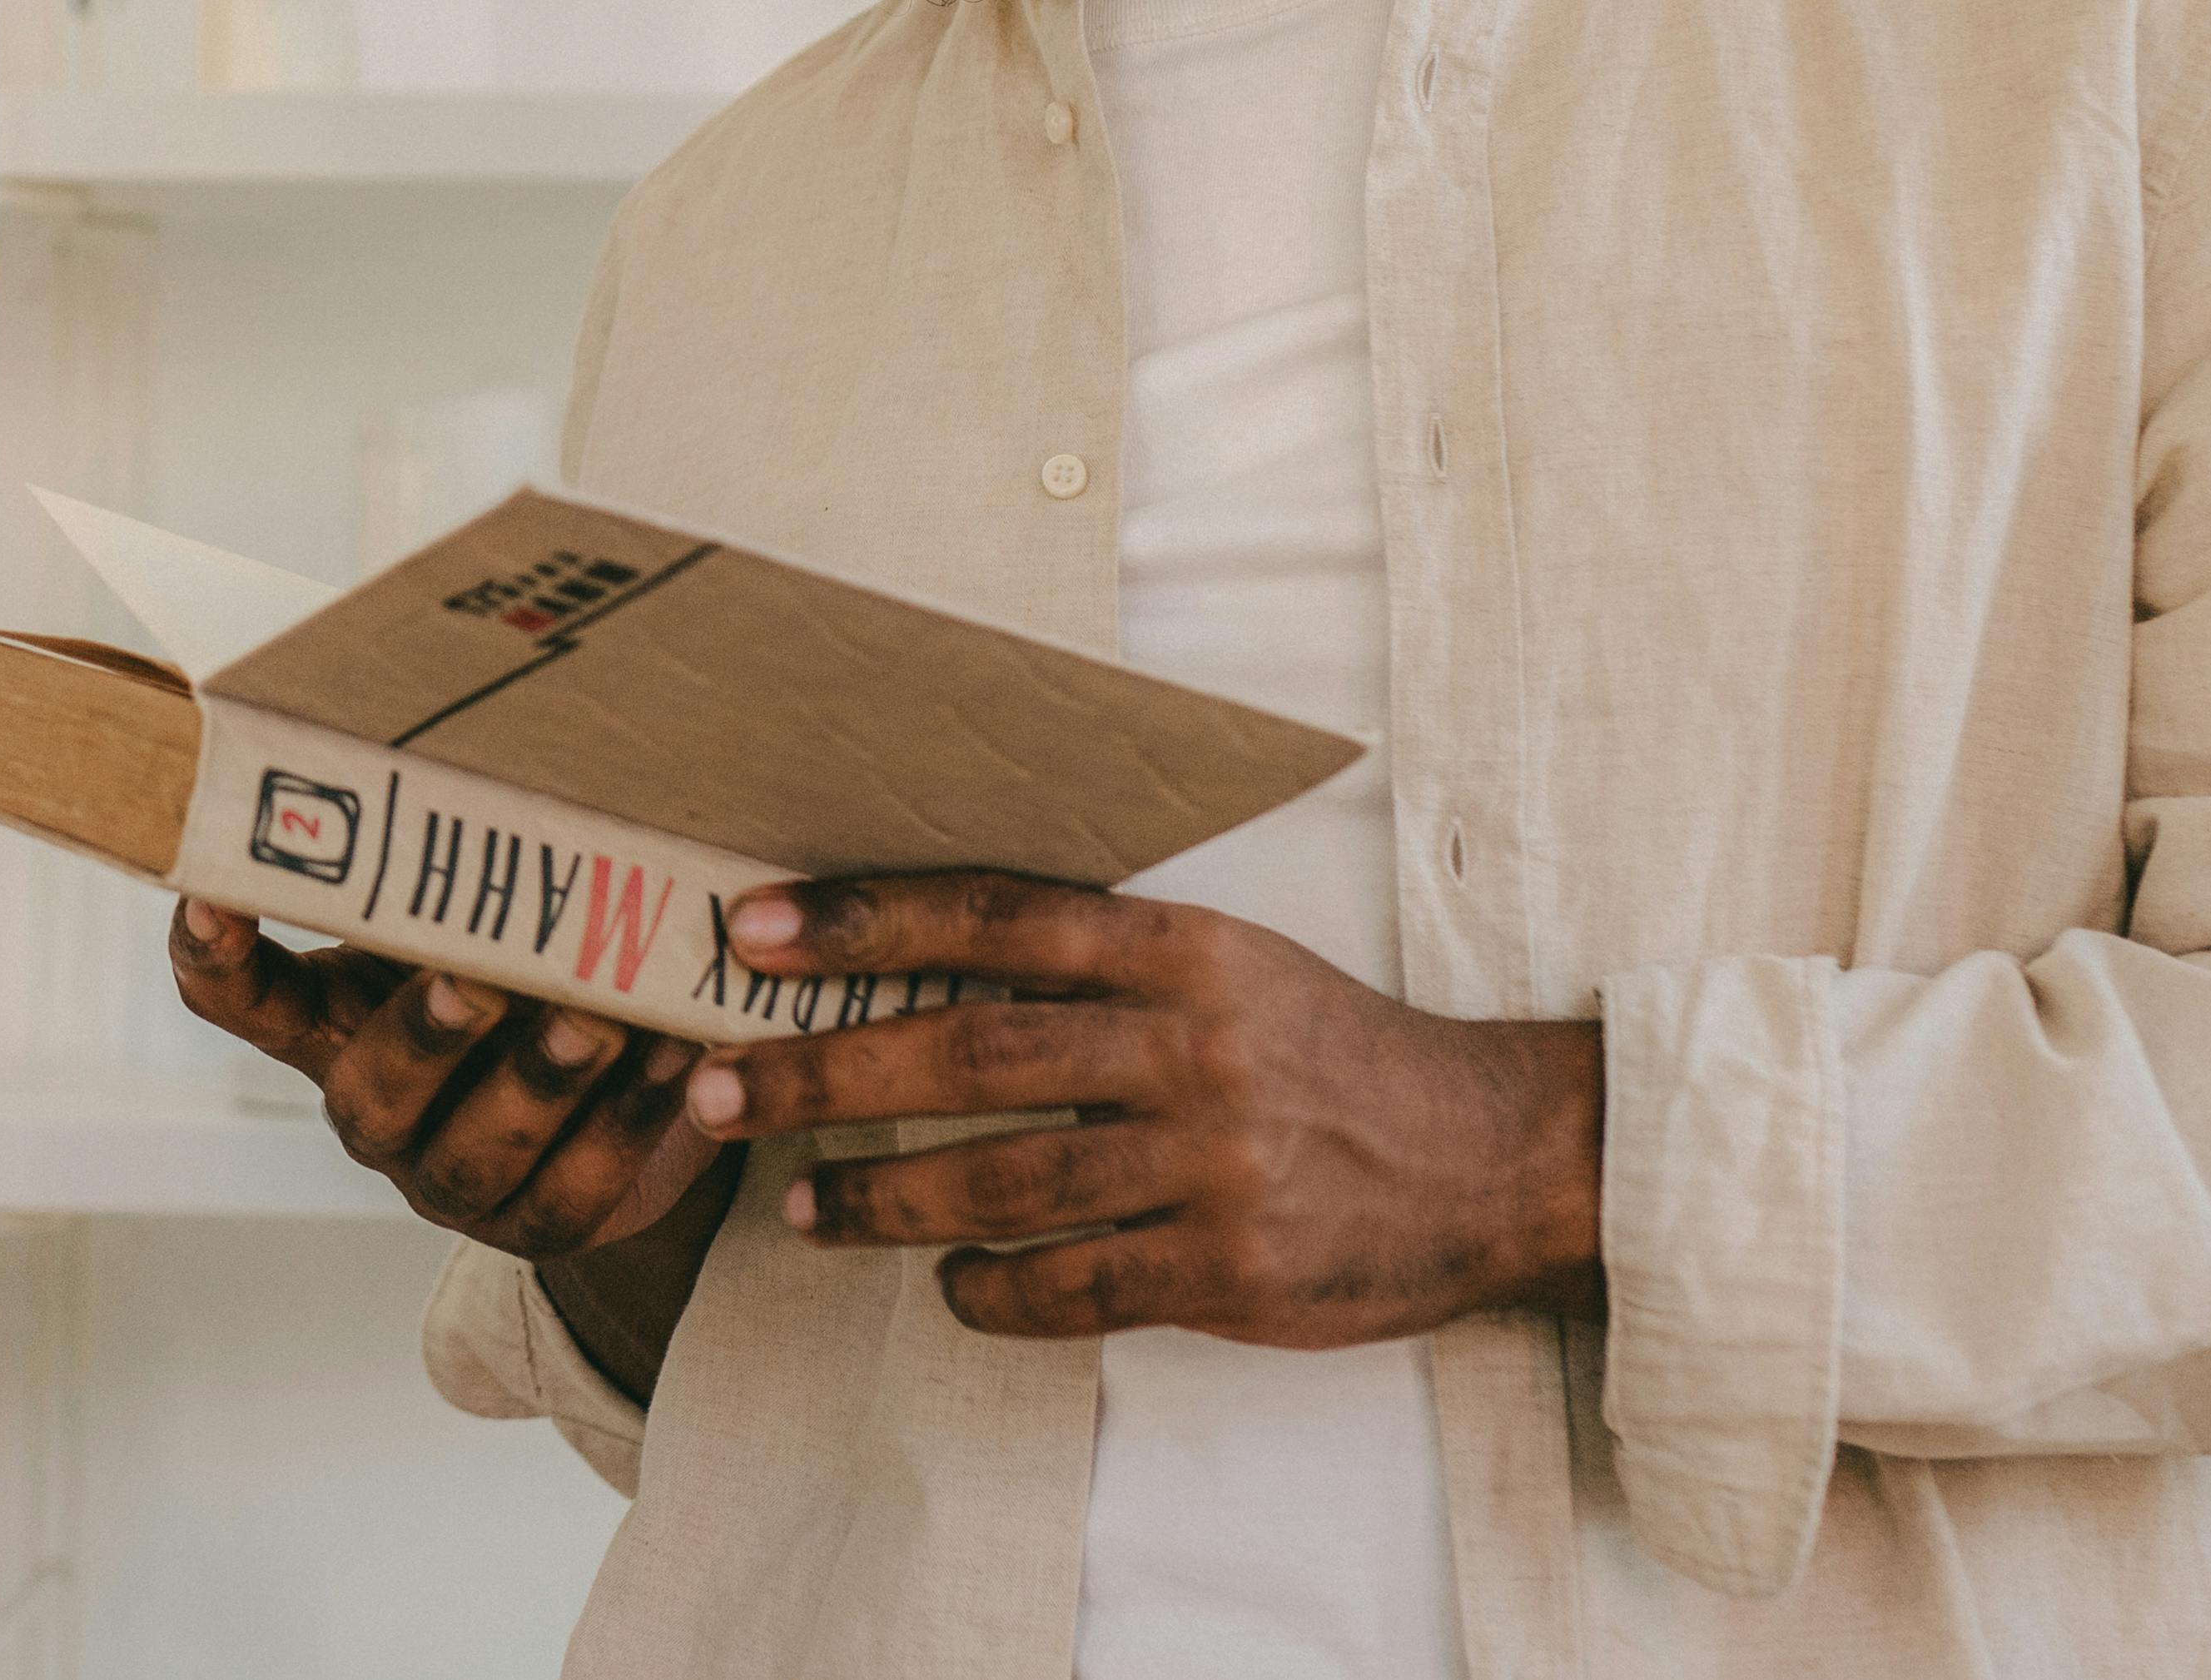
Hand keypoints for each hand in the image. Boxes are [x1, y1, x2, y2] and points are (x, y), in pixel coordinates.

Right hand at [167, 901, 718, 1256]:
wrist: (624, 1096)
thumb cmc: (528, 965)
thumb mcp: (477, 909)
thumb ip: (462, 857)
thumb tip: (496, 713)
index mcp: (330, 1019)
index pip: (233, 996)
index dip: (214, 953)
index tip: (214, 890)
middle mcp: (373, 1104)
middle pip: (367, 1091)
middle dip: (429, 1034)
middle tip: (483, 977)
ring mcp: (447, 1179)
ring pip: (472, 1157)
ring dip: (540, 1084)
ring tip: (604, 1021)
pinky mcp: (536, 1225)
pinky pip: (572, 1193)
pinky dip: (625, 1126)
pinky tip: (674, 1061)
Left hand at [685, 872, 1602, 1346]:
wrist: (1496, 1155)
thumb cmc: (1328, 1050)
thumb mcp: (1226, 964)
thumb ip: (1094, 959)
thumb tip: (915, 955)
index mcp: (1182, 949)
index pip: (991, 918)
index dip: (864, 921)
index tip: (751, 932)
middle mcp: (1189, 1048)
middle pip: (967, 1054)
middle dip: (822, 1074)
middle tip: (714, 1092)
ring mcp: (1211, 1165)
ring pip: (1003, 1186)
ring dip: (881, 1201)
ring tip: (801, 1210)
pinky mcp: (1231, 1271)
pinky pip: (1072, 1290)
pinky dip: (990, 1293)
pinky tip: (945, 1287)